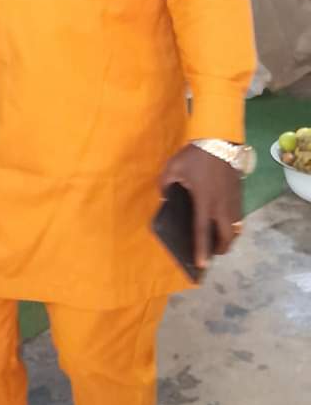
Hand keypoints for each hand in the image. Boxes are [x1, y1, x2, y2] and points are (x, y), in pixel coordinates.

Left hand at [159, 144, 241, 270]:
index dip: (201, 250)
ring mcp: (233, 200)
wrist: (220, 138)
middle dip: (220, 248)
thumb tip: (164, 197)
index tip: (201, 265)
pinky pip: (239, 216)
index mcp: (205, 201)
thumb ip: (165, 185)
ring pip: (236, 227)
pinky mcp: (239, 193)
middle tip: (212, 254)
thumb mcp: (173, 168)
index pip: (202, 231)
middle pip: (226, 235)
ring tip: (218, 241)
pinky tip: (223, 223)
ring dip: (228, 237)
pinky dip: (233, 225)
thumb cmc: (195, 155)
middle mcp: (222, 205)